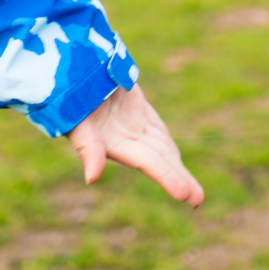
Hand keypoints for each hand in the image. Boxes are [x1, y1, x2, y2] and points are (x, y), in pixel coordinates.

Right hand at [66, 84, 204, 206]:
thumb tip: (92, 179)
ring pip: (160, 147)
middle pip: (159, 160)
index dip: (168, 177)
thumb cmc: (71, 97)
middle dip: (178, 178)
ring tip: (191, 190)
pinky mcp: (134, 108)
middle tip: (198, 199)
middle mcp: (125, 138)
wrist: (69, 70)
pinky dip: (165, 144)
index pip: (150, 162)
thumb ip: (89, 149)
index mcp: (115, 143)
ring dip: (174, 165)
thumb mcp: (79, 121)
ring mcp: (131, 124)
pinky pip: (155, 129)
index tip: (189, 196)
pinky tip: (174, 156)